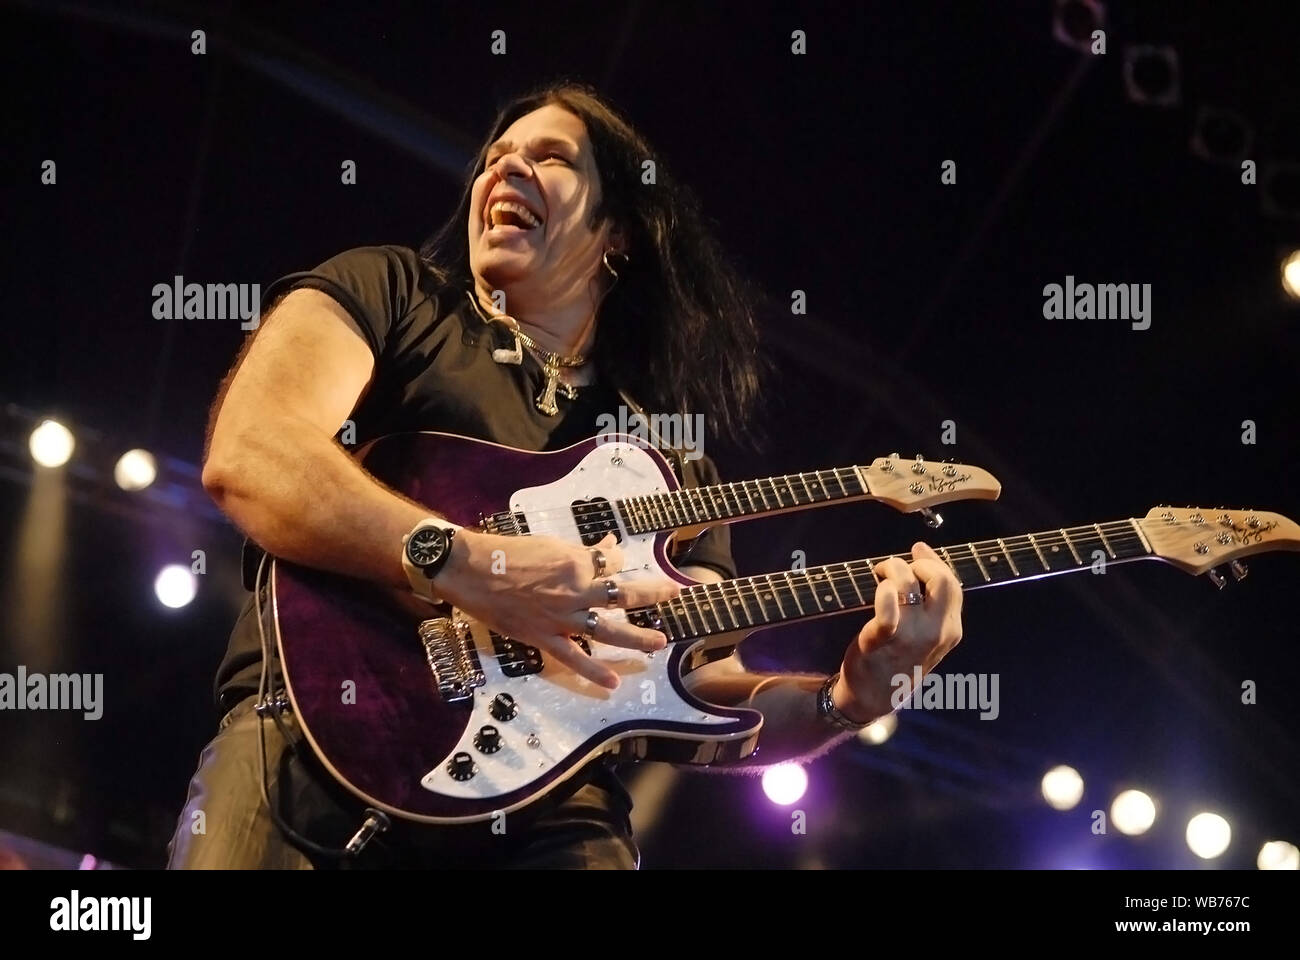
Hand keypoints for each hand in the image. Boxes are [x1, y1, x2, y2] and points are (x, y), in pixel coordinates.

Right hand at [436, 531, 679, 689]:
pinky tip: (613, 683)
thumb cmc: (509, 552)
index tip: (621, 560)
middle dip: (651, 594)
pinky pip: (574, 658)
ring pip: (609, 631)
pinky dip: (594, 672)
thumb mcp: (551, 545)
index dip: (620, 560)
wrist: (472, 570)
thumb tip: (608, 548)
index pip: (612, 563)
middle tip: (673, 594)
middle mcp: (576, 592)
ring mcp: (562, 618)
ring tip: (659, 643)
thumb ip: (582, 552)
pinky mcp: (545, 638)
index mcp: (577, 564)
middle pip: (624, 595)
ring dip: (637, 638)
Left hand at [836, 541, 963, 722]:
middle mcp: (937, 633)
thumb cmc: (897, 657)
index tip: (917, 551)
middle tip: (896, 568)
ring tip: (880, 574)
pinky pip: (887, 609)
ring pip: (909, 585)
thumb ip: (931, 599)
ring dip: (891, 569)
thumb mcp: (927, 633)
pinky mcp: (882, 640)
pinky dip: (882, 591)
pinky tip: (877, 587)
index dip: (934, 561)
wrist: (872, 696)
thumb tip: (922, 550)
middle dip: (918, 563)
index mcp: (950, 630)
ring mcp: (911, 638)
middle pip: (941, 580)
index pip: (953, 584)